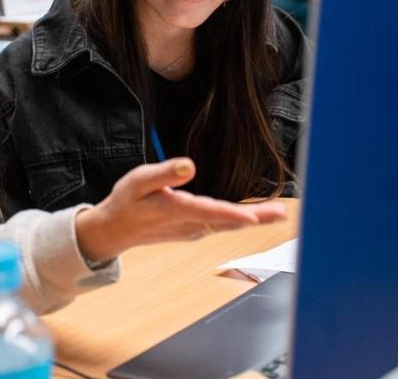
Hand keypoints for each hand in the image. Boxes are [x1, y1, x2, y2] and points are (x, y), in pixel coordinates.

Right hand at [74, 158, 286, 261]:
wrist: (115, 232)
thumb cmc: (126, 202)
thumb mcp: (137, 182)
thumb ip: (164, 174)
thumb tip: (189, 166)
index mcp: (174, 210)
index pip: (208, 212)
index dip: (232, 215)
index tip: (254, 218)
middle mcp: (189, 225)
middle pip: (227, 221)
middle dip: (256, 217)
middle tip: (282, 214)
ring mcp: (193, 231)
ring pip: (227, 225)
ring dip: (253, 219)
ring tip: (278, 213)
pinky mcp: (195, 230)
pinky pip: (222, 225)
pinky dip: (239, 220)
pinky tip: (254, 215)